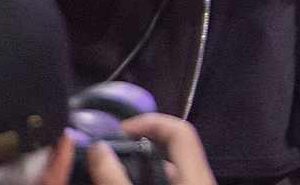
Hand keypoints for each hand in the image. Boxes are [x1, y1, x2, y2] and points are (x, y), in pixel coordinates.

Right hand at [88, 115, 215, 184]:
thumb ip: (116, 178)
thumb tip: (99, 151)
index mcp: (196, 175)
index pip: (180, 130)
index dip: (151, 121)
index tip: (122, 129)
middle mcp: (200, 179)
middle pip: (170, 151)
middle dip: (137, 148)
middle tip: (110, 154)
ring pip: (167, 170)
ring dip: (138, 168)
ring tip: (111, 171)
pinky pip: (168, 182)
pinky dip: (146, 180)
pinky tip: (126, 182)